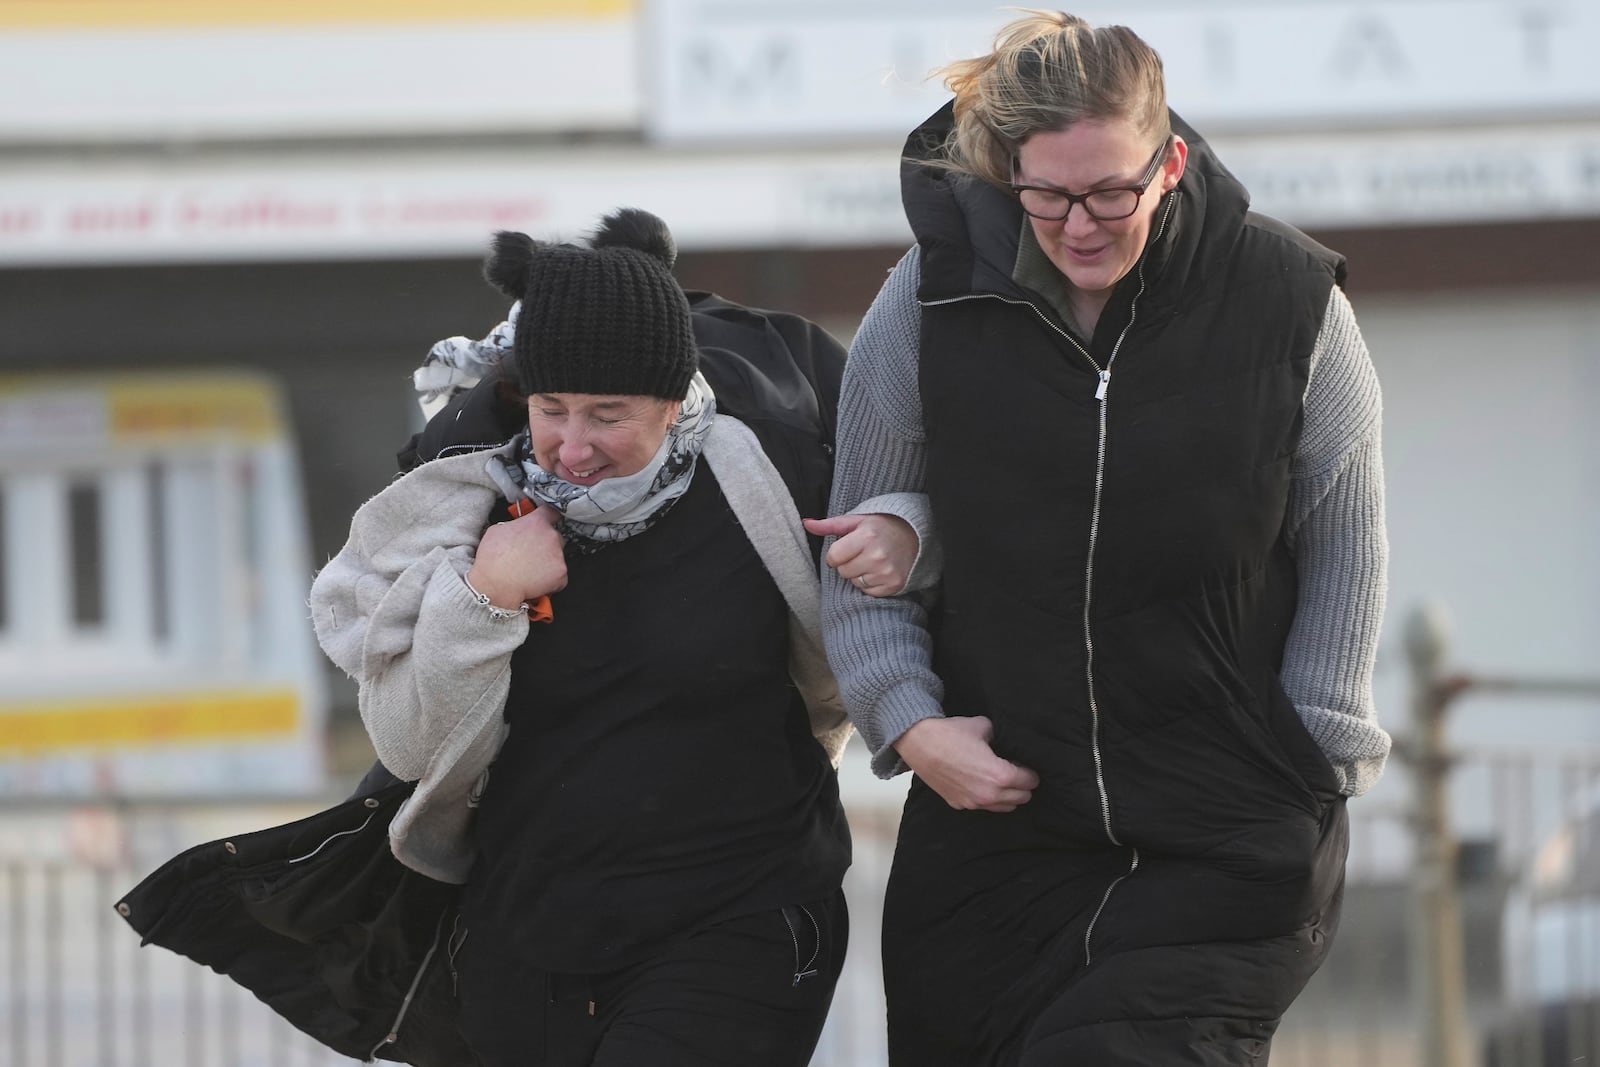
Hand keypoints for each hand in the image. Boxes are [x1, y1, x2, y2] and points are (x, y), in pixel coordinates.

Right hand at [467, 504, 566, 606]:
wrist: (496, 585)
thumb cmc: (493, 560)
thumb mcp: (497, 530)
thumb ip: (515, 525)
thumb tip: (517, 528)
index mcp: (536, 522)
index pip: (551, 512)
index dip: (549, 518)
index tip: (548, 521)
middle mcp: (551, 536)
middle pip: (555, 536)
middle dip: (545, 544)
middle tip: (530, 554)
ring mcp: (559, 555)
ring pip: (557, 556)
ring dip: (548, 561)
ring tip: (530, 569)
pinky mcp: (561, 573)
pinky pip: (559, 575)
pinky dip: (551, 579)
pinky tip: (536, 580)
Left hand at [803, 512, 918, 595]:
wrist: (915, 535)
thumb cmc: (880, 527)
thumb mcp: (856, 521)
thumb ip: (829, 525)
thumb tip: (805, 523)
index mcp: (866, 536)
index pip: (833, 557)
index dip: (837, 554)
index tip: (848, 547)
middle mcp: (877, 555)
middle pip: (843, 572)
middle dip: (848, 563)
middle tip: (863, 553)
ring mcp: (887, 571)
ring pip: (855, 582)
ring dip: (860, 574)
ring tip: (873, 561)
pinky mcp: (894, 584)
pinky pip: (868, 591)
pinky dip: (871, 584)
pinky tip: (880, 570)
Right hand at [894, 716, 1038, 811]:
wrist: (918, 742)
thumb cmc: (951, 733)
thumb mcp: (983, 727)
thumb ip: (1000, 737)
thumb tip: (1005, 741)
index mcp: (1000, 776)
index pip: (1030, 781)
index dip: (1030, 771)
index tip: (1024, 764)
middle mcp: (989, 795)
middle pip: (1022, 798)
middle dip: (1022, 785)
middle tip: (1015, 771)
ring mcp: (973, 803)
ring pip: (1005, 807)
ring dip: (1008, 795)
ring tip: (1000, 779)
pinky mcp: (959, 804)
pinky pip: (983, 807)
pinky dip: (988, 798)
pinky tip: (980, 783)